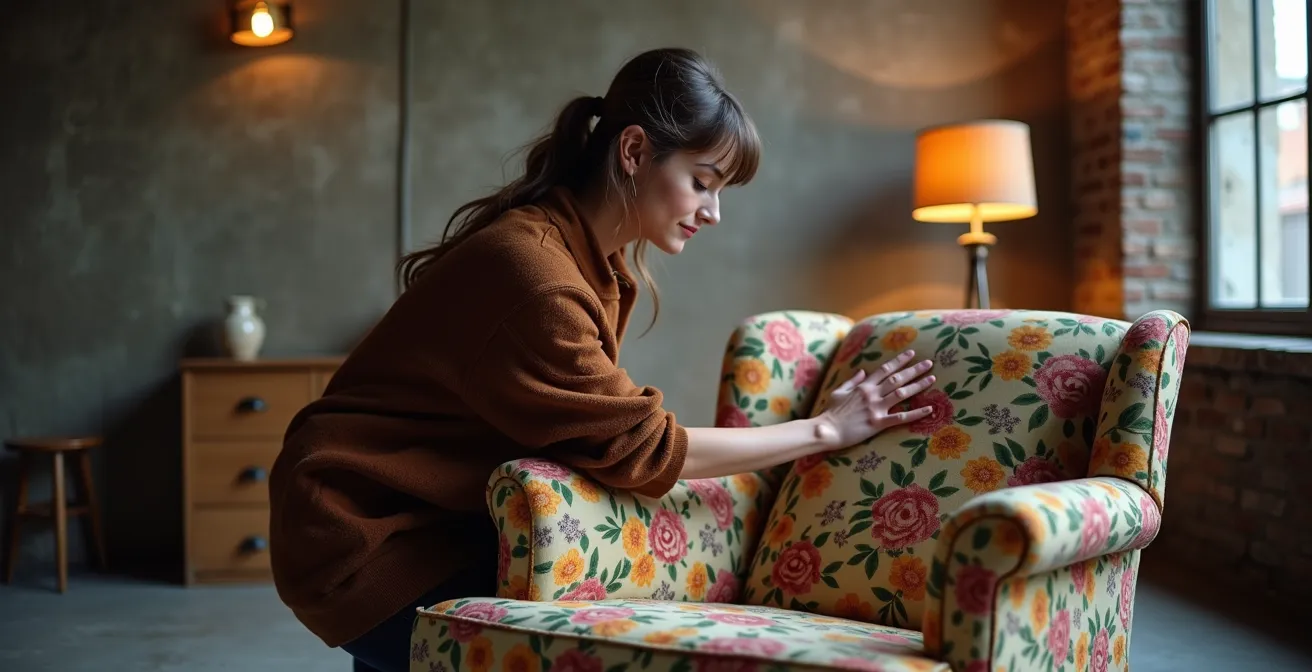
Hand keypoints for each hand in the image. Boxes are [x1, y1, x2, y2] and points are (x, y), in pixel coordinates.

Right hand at [816, 349, 935, 448]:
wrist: (826, 430)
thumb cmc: (830, 412)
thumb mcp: (839, 391)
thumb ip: (852, 381)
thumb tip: (863, 371)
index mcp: (863, 386)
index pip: (885, 369)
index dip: (899, 361)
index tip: (912, 354)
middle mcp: (872, 394)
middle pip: (897, 378)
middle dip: (914, 370)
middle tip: (929, 363)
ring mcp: (876, 408)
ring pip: (901, 393)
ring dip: (918, 386)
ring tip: (931, 379)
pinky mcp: (878, 423)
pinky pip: (900, 417)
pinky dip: (916, 413)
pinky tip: (929, 409)